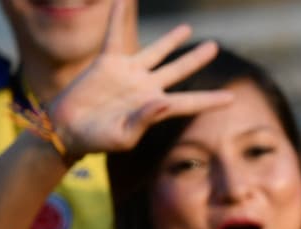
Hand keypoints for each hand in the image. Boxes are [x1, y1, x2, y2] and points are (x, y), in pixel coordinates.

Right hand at [47, 0, 231, 161]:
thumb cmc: (97, 140)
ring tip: (187, 27)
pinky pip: (115, 35)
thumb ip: (145, 119)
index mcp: (156, 109)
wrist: (69, 129)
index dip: (210, 100)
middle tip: (213, 46)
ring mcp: (130, 74)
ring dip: (171, 39)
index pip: (189, 103)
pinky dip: (117, 17)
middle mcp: (147, 89)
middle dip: (196, 59)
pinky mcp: (108, 63)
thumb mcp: (123, 136)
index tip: (232, 98)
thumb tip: (163, 103)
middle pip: (178, 70)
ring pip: (155, 52)